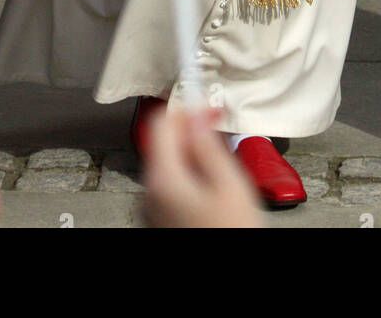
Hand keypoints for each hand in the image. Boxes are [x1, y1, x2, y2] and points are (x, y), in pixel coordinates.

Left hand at [142, 106, 263, 228]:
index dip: (187, 108)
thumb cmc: (230, 232)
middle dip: (191, 131)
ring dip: (192, 152)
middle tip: (220, 129)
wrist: (225, 274)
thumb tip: (197, 113)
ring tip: (220, 162)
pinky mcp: (160, 217)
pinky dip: (188, 174)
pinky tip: (211, 184)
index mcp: (163, 179)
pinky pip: (170, 183)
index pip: (160, 122)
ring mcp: (153, 207)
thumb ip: (209, 145)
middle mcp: (149, 192)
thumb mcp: (229, 185)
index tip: (210, 106)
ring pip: (168, 162)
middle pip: (163, 142)